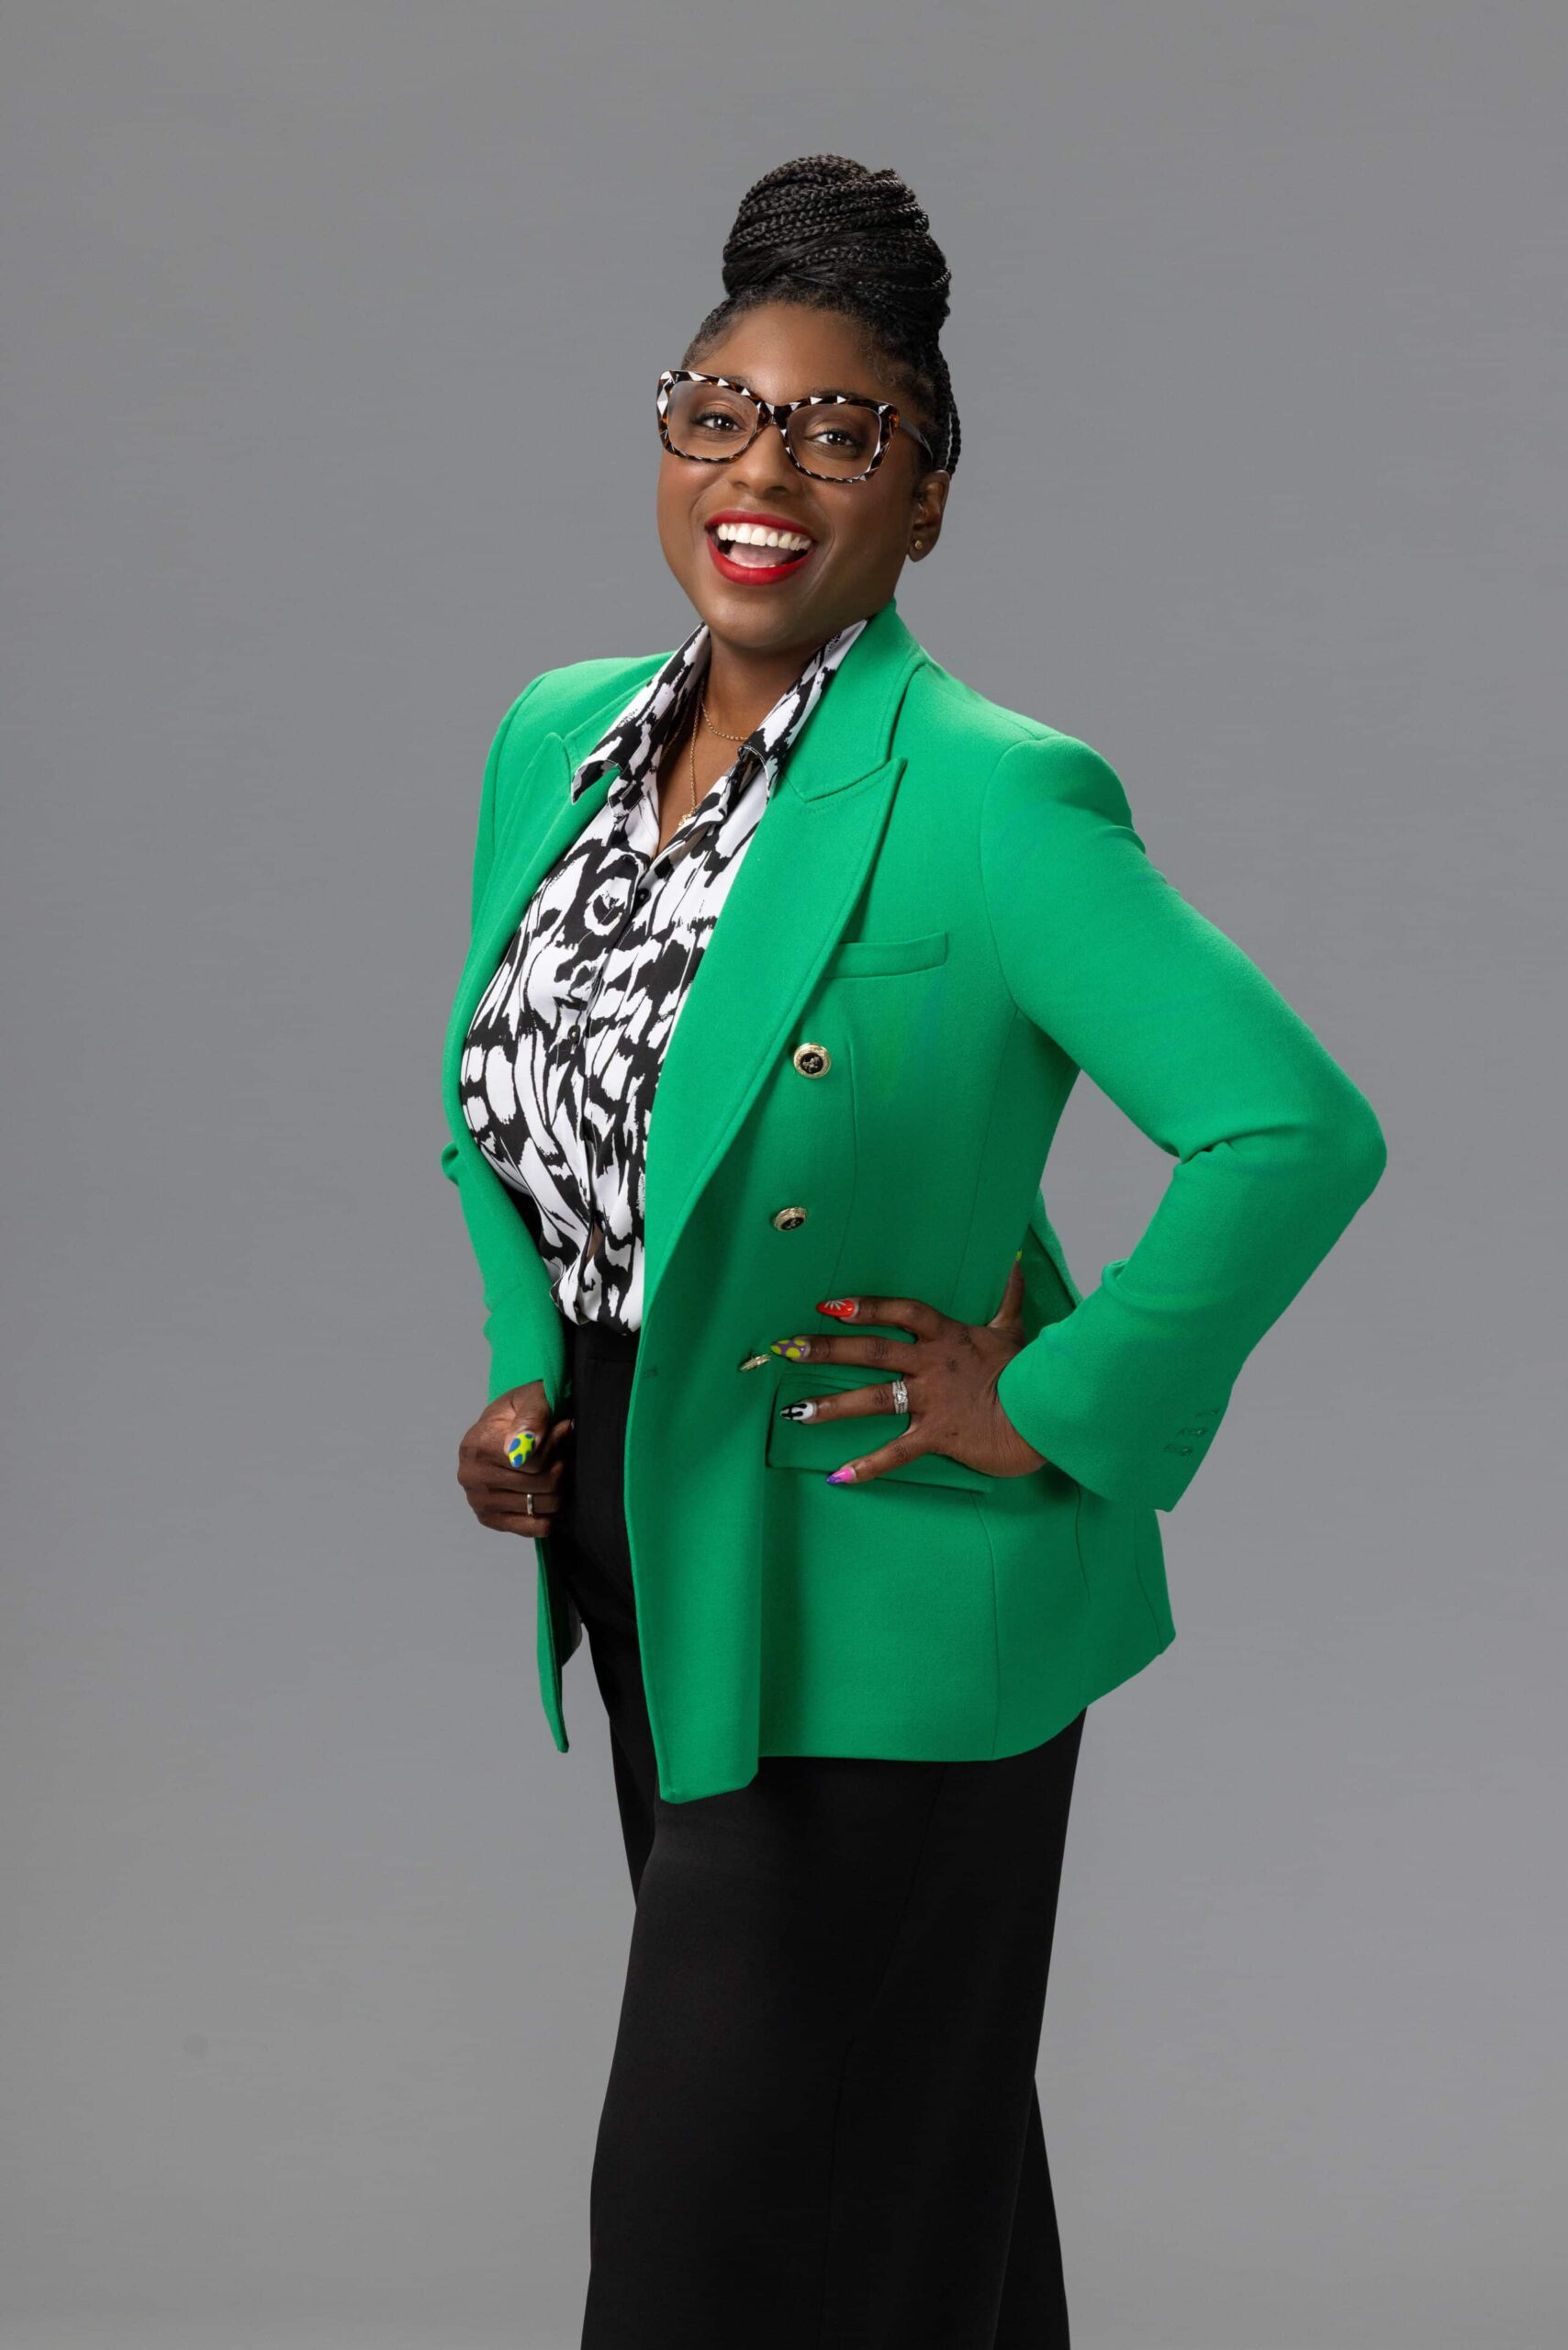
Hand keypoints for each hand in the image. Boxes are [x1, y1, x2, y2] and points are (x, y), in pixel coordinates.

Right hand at [457, 1380, 573, 1537]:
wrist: (503, 1427)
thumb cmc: (520, 1411)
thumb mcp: (531, 1397)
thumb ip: (533, 1415)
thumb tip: (524, 1445)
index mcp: (476, 1445)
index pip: (534, 1462)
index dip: (557, 1445)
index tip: (563, 1428)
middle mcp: (470, 1476)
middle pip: (540, 1485)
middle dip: (560, 1466)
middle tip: (562, 1451)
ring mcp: (478, 1501)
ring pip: (541, 1506)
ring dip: (558, 1488)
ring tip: (554, 1467)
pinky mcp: (489, 1518)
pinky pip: (533, 1527)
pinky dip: (549, 1513)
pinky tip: (549, 1494)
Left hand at [767, 1256, 1048, 1485]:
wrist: (1045, 1415)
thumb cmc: (1026, 1372)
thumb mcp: (1014, 1330)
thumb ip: (1007, 1298)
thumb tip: (1016, 1263)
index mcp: (946, 1336)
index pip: (901, 1312)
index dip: (866, 1306)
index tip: (830, 1303)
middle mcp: (932, 1364)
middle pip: (872, 1351)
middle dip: (827, 1349)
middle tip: (787, 1347)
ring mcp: (932, 1400)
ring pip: (874, 1399)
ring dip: (832, 1406)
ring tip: (795, 1412)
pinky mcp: (938, 1436)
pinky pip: (897, 1452)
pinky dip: (868, 1466)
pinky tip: (838, 1477)